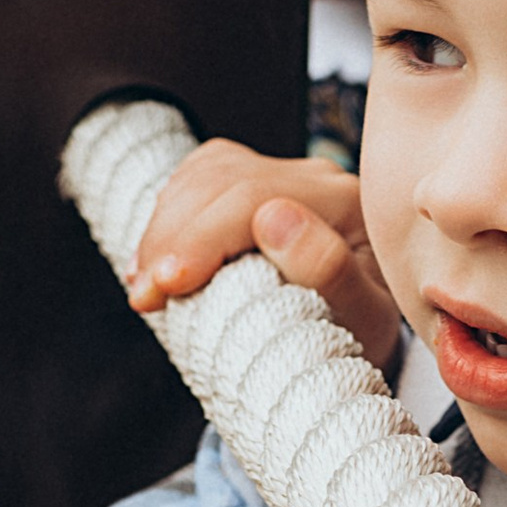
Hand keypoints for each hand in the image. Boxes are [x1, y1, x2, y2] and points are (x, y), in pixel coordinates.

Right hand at [125, 139, 403, 374]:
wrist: (362, 331)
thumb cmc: (362, 334)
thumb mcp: (363, 320)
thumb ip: (330, 271)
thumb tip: (276, 219)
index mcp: (346, 202)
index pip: (257, 198)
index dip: (203, 238)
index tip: (166, 285)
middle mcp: (316, 176)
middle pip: (221, 183)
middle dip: (172, 238)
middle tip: (144, 297)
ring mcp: (281, 172)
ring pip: (201, 177)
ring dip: (162, 230)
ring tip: (145, 289)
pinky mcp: (251, 178)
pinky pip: (194, 179)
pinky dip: (167, 218)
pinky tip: (154, 263)